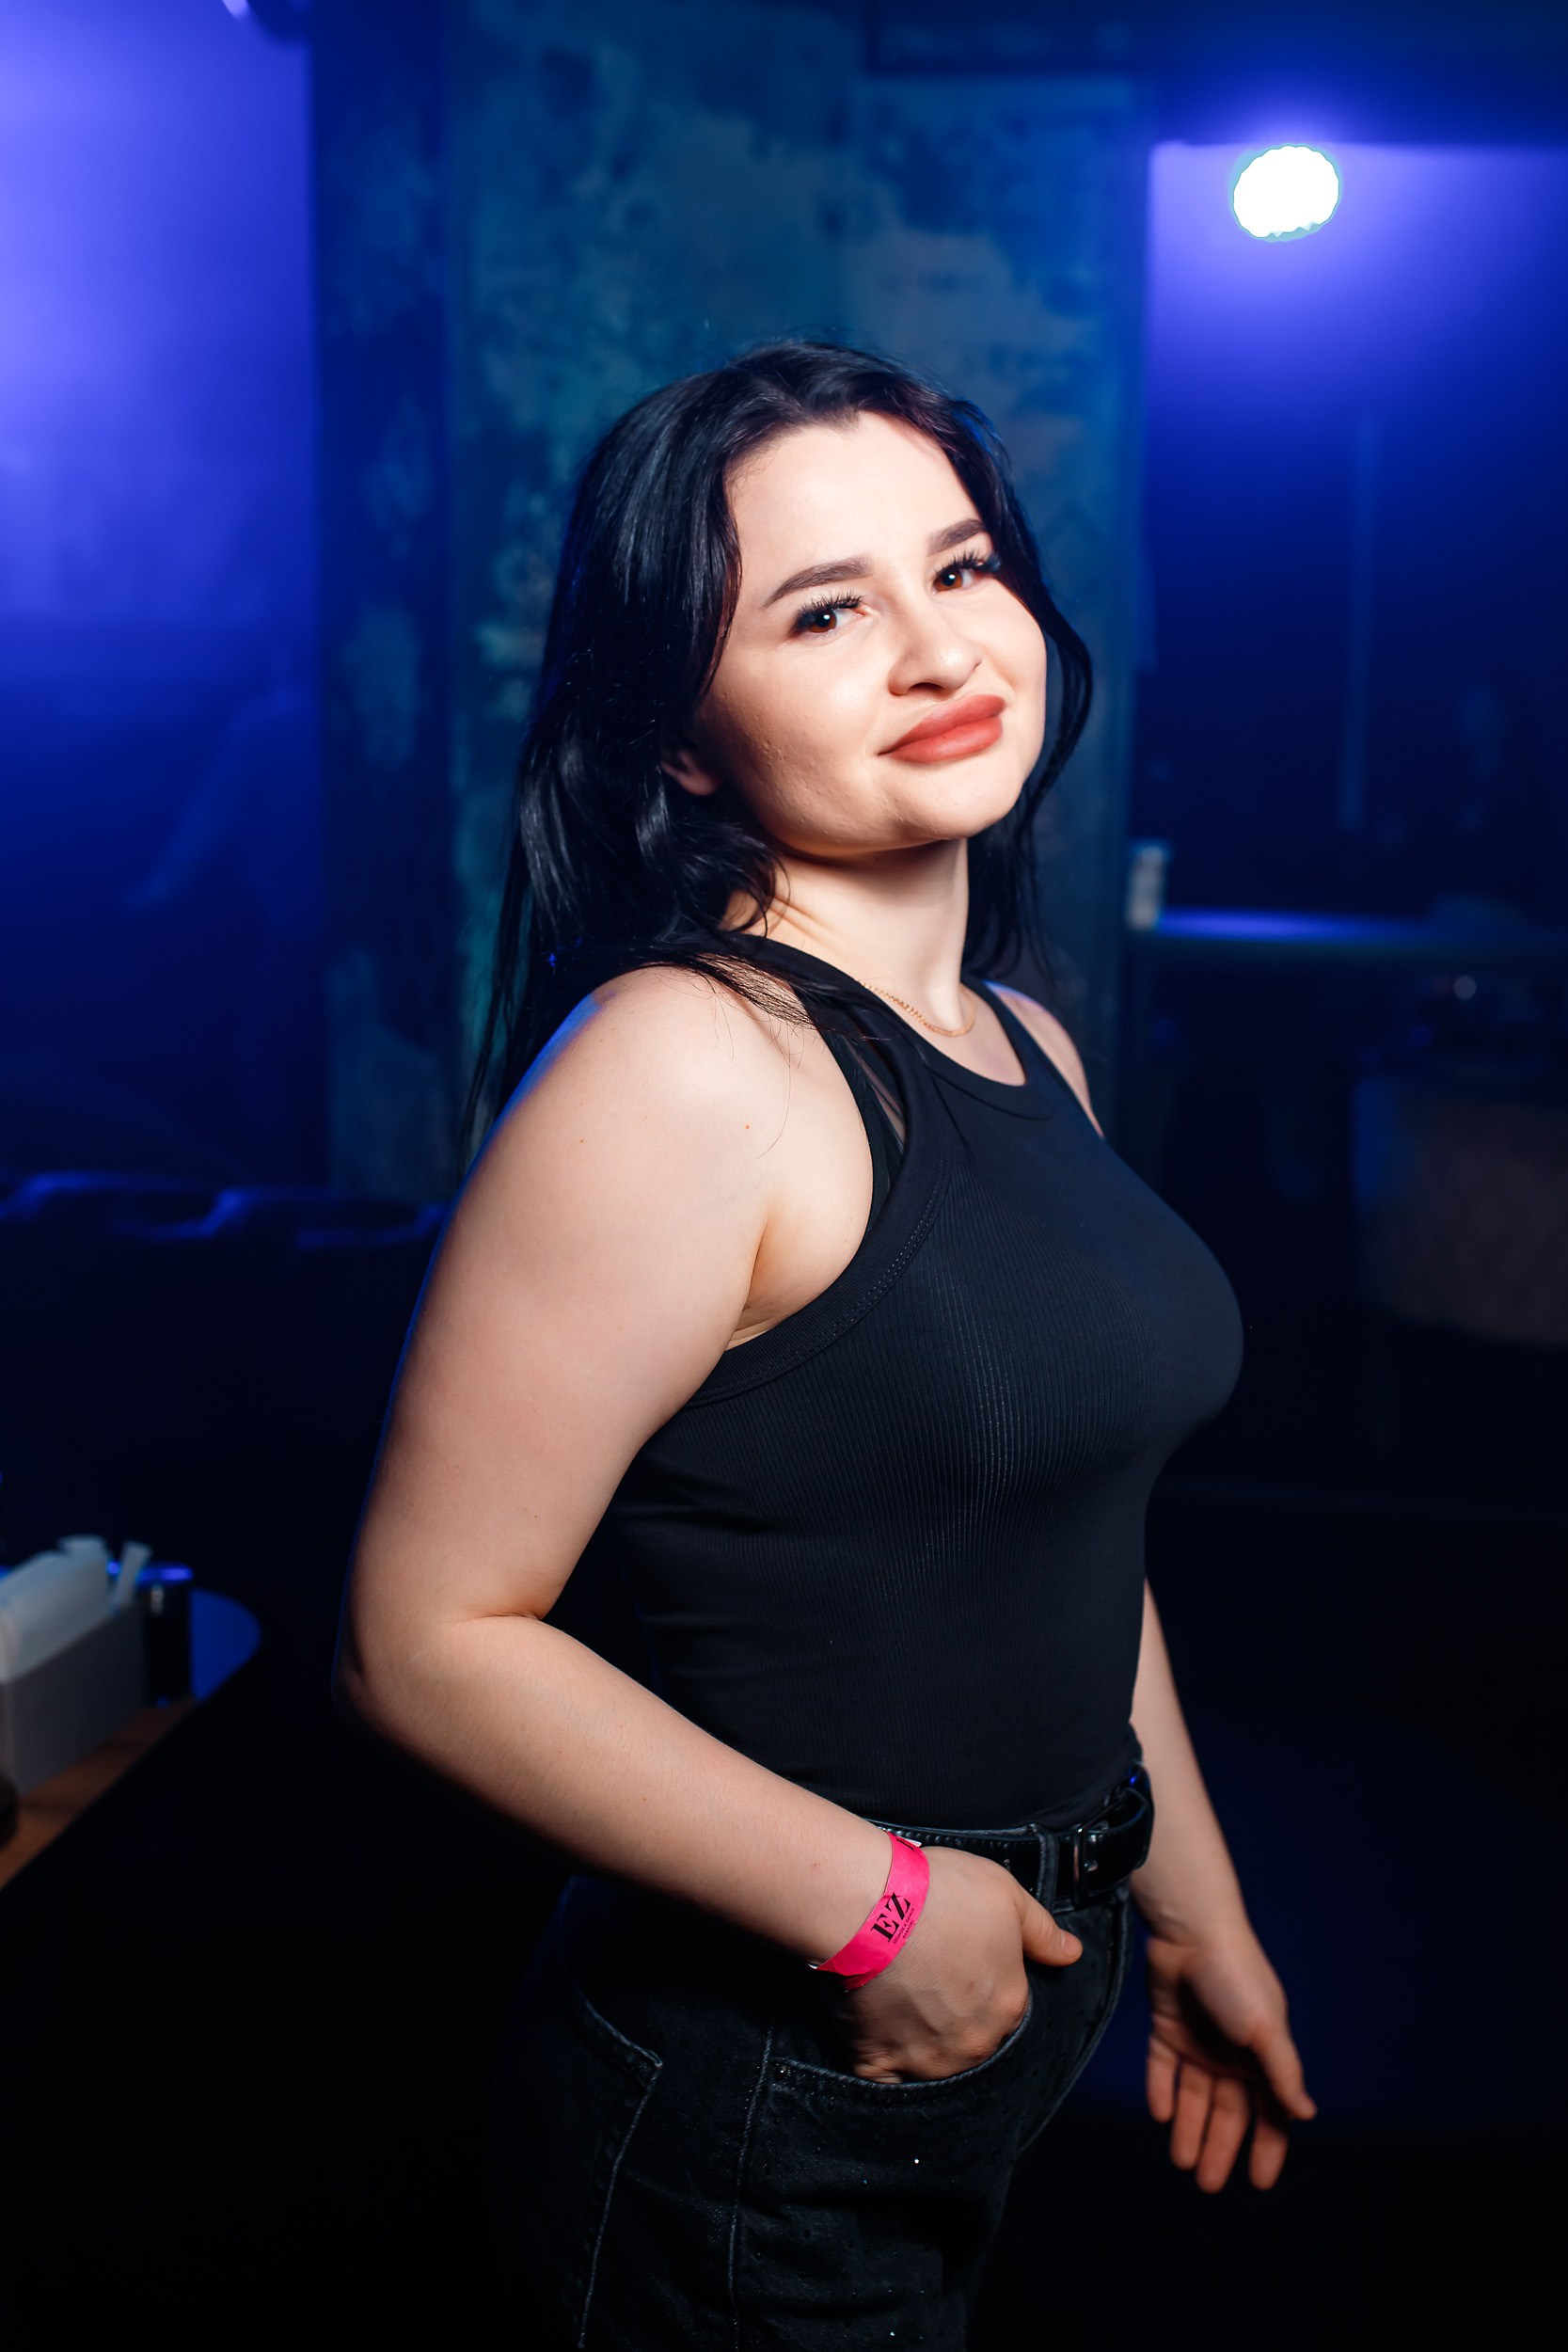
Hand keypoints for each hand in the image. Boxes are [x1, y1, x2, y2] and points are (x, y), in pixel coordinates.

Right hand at [838, 1846, 1081, 2082]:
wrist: (875, 1905)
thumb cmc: (942, 1894)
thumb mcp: (1007, 1895)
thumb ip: (1043, 1932)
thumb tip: (1072, 1954)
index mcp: (1009, 2006)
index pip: (1005, 2008)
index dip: (982, 1985)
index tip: (959, 1963)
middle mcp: (976, 2043)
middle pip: (971, 2039)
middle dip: (955, 2017)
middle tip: (928, 1979)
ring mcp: (928, 2059)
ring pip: (932, 2062)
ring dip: (921, 2041)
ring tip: (899, 1999)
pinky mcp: (881, 2063)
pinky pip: (885, 2081)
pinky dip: (883, 2065)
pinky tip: (876, 2035)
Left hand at [1145, 1925, 1315, 2189]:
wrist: (1192, 1931)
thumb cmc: (1236, 1979)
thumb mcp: (1265, 2029)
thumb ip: (1283, 2073)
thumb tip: (1307, 2114)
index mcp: (1262, 2057)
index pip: (1269, 2114)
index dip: (1267, 2148)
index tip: (1259, 2184)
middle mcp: (1232, 2053)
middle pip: (1228, 2113)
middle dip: (1220, 2148)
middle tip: (1207, 2186)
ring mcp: (1199, 2040)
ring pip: (1195, 2096)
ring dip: (1190, 2129)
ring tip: (1181, 2163)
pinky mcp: (1168, 2026)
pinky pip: (1164, 2068)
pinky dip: (1162, 2091)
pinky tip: (1161, 2116)